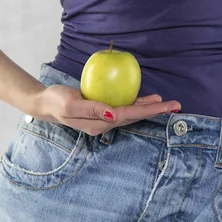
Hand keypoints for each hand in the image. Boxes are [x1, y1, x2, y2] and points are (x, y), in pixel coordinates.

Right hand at [31, 84, 181, 136]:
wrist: (45, 103)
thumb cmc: (56, 100)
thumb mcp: (71, 104)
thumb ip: (92, 109)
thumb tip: (113, 113)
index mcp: (100, 124)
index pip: (129, 116)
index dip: (149, 110)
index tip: (166, 105)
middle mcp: (105, 123)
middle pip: (135, 117)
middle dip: (156, 111)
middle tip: (176, 105)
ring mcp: (104, 118)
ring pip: (131, 113)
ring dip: (148, 108)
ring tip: (164, 101)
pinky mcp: (102, 111)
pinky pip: (123, 107)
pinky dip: (135, 102)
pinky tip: (143, 97)